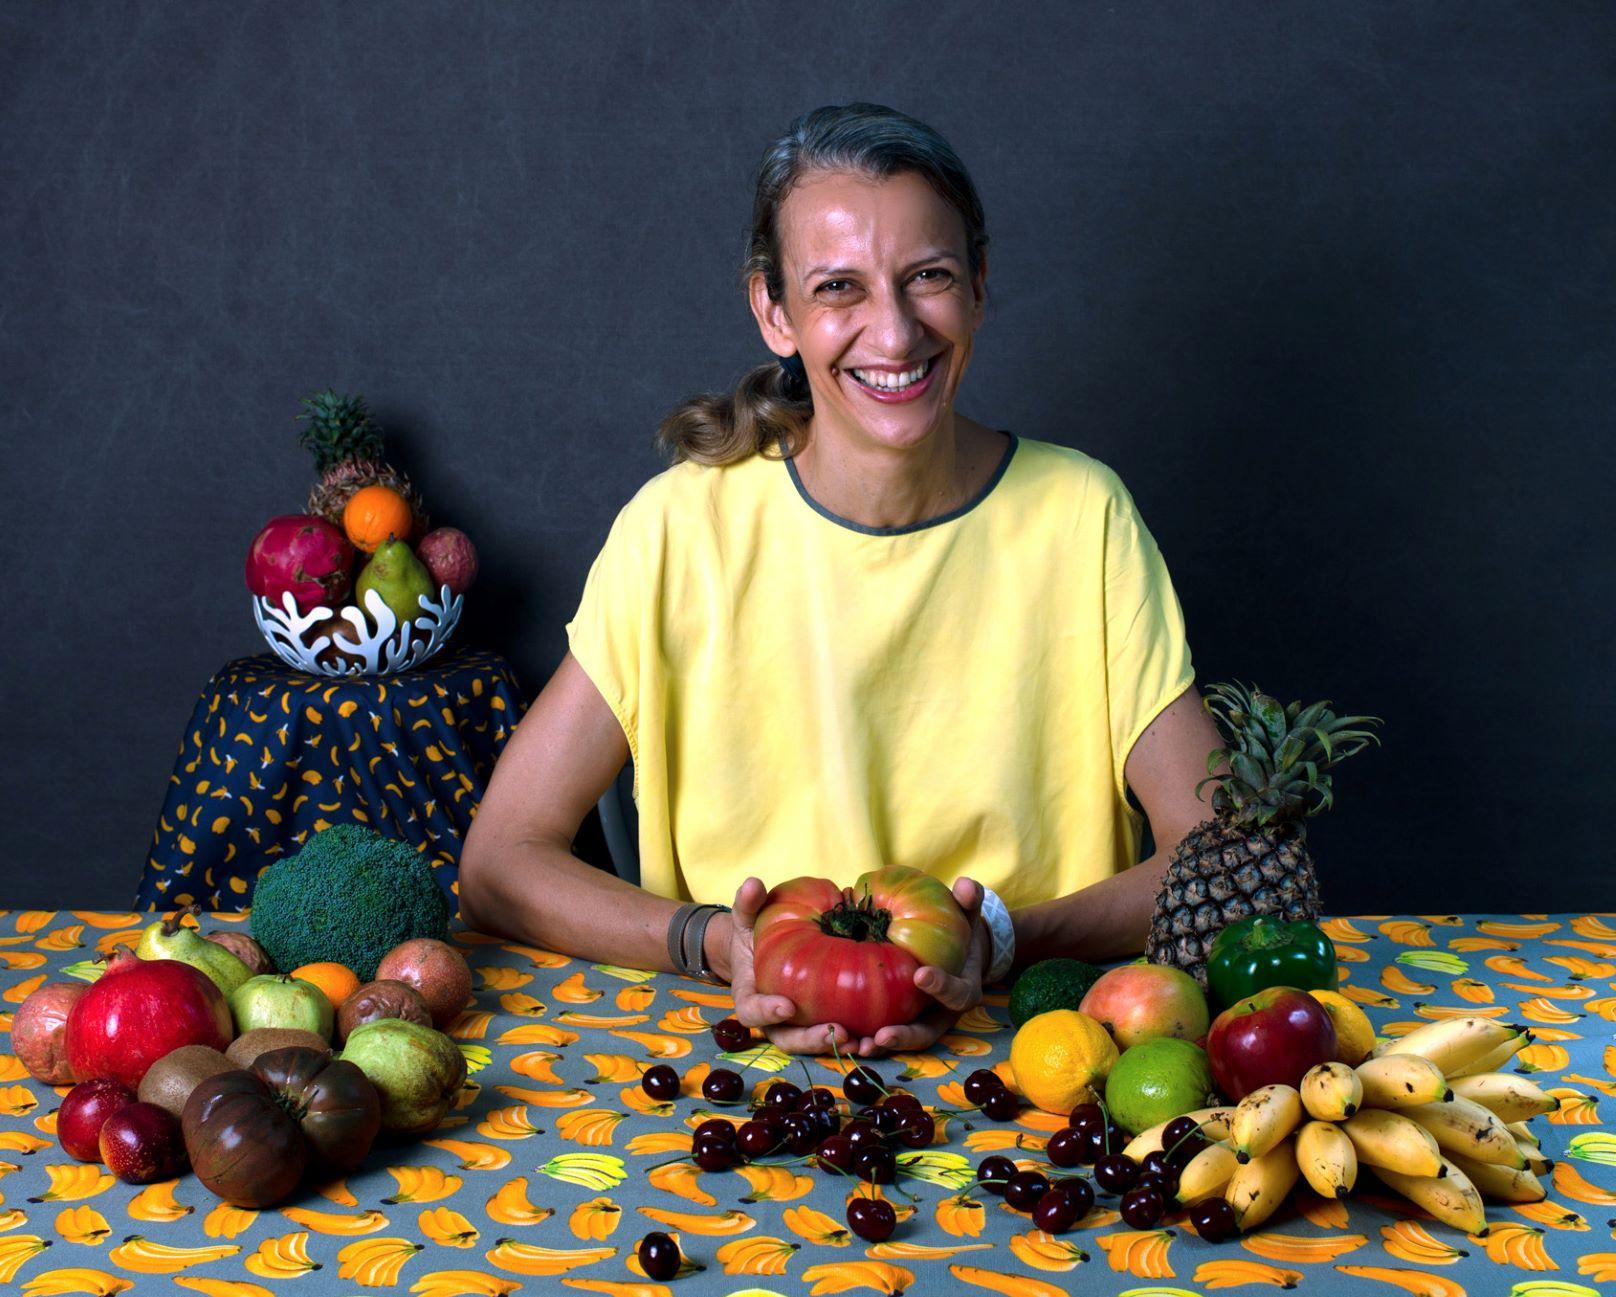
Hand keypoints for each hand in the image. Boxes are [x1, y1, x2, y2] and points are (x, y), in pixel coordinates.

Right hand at [725, 876, 853, 1054]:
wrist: (764, 950)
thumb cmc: (755, 934)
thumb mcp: (747, 918)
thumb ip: (747, 905)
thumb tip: (751, 884)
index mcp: (749, 996)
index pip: (752, 1011)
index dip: (766, 1012)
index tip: (787, 1006)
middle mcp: (772, 1018)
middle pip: (786, 1038)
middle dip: (810, 1040)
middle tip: (836, 1031)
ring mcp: (796, 1025)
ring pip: (812, 1044)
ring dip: (836, 1045)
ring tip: (861, 1041)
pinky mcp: (818, 1023)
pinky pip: (834, 1036)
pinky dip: (854, 1039)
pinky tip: (876, 1035)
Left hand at [850, 876, 988, 1056]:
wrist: (957, 953)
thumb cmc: (958, 932)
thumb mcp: (967, 916)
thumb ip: (969, 901)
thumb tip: (966, 884)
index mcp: (963, 990)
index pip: (956, 994)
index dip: (941, 986)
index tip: (921, 975)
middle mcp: (943, 1014)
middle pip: (927, 1032)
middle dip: (905, 1036)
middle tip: (881, 1035)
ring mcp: (921, 1021)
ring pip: (902, 1040)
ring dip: (880, 1046)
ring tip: (856, 1046)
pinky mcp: (901, 1021)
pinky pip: (884, 1034)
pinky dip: (866, 1038)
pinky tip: (840, 1036)